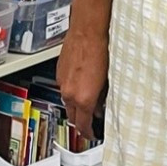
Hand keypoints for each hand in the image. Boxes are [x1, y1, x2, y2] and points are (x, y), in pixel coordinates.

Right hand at [56, 19, 108, 139]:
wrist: (88, 31)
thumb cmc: (101, 50)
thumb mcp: (107, 80)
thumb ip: (102, 98)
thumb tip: (102, 106)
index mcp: (83, 98)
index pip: (83, 125)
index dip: (89, 133)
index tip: (92, 134)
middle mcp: (70, 93)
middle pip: (72, 118)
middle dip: (81, 123)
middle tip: (91, 124)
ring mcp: (62, 83)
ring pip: (67, 103)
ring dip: (76, 107)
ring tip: (89, 104)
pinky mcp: (59, 73)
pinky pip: (64, 89)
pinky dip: (72, 92)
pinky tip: (82, 85)